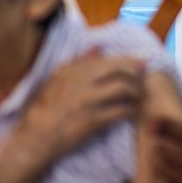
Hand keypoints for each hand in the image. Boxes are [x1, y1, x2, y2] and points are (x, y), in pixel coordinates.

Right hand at [16, 49, 144, 164]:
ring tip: (139, 95)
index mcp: (75, 70)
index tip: (142, 62)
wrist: (37, 135)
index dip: (129, 60)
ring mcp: (90, 102)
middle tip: (144, 78)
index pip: (109, 60)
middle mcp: (83, 82)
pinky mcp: (94, 121)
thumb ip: (79, 62)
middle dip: (137, 73)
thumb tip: (98, 47)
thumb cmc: (46, 106)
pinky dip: (130, 109)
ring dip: (136, 91)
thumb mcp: (58, 78)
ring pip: (123, 89)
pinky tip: (132, 111)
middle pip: (120, 71)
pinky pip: (120, 111)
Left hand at [151, 117, 181, 182]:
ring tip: (169, 161)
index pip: (172, 129)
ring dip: (163, 164)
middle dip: (162, 144)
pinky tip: (174, 180)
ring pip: (161, 170)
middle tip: (165, 144)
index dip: (159, 125)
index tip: (155, 126)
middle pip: (161, 149)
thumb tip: (178, 114)